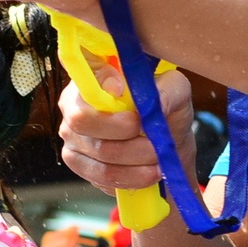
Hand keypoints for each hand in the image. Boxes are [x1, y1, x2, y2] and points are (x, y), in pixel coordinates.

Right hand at [58, 64, 195, 194]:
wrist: (166, 150)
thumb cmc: (166, 113)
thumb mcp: (176, 93)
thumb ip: (165, 90)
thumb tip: (146, 104)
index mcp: (93, 77)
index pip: (81, 70)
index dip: (101, 83)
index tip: (130, 100)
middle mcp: (73, 103)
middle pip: (83, 119)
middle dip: (125, 133)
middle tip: (153, 139)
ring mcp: (71, 134)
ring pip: (99, 151)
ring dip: (136, 157)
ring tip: (158, 157)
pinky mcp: (77, 163)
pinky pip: (101, 174)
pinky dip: (131, 176)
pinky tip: (149, 173)